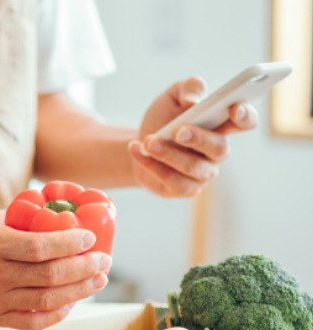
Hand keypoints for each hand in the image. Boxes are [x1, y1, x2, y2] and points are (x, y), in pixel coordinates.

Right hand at [0, 211, 111, 329]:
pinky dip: (56, 313)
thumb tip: (47, 214)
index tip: (90, 237)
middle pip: (51, 276)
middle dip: (85, 268)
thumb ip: (14, 220)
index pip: (42, 247)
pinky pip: (32, 321)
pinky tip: (71, 302)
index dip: (71, 243)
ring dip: (79, 291)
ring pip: (47, 300)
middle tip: (103, 261)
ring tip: (97, 281)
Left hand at [128, 77, 257, 196]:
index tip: (234, 109)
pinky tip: (136, 150)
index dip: (245, 116)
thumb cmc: (163, 118)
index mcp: (221, 124)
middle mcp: (217, 151)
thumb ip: (188, 88)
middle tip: (177, 130)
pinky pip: (172, 180)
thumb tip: (194, 99)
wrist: (140, 145)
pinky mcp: (185, 189)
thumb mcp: (172, 96)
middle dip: (199, 138)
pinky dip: (152, 165)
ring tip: (148, 141)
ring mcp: (203, 173)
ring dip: (169, 154)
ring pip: (193, 168)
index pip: (245, 121)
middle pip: (220, 148)